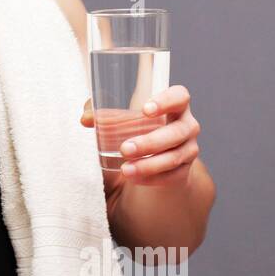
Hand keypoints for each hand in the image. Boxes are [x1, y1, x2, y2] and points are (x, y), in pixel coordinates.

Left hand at [81, 85, 201, 186]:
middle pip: (176, 131)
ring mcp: (189, 149)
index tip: (145, 110)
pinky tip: (134, 178)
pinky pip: (172, 176)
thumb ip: (101, 114)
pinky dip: (152, 178)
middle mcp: (187, 125)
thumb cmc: (135, 128)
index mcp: (175, 105)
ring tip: (125, 169)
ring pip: (174, 157)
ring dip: (149, 164)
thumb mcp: (120, 118)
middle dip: (150, 142)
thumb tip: (86, 118)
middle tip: (124, 149)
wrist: (152, 157)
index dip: (166, 101)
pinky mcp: (184, 170)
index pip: (180, 96)